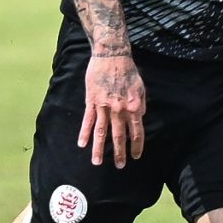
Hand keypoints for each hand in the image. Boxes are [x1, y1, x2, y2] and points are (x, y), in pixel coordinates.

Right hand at [78, 51, 144, 166]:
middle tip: (119, 166)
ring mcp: (104, 106)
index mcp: (133, 107)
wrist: (111, 56)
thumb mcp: (140, 88)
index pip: (137, 132)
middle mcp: (119, 109)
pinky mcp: (92, 101)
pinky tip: (82, 144)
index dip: (137, 145)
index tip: (136, 156)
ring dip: (99, 149)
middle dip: (119, 153)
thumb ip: (141, 104)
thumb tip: (140, 118)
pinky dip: (84, 133)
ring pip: (101, 132)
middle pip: (119, 136)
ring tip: (97, 163)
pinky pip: (88, 121)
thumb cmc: (128, 71)